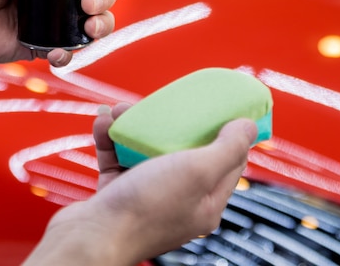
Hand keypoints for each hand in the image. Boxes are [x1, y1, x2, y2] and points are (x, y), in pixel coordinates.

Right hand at [26, 110, 256, 264]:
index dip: (227, 131)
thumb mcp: (197, 171)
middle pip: (184, 151)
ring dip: (133, 126)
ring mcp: (146, 197)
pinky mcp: (117, 193)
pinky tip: (104, 121)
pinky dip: (110, 138)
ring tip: (122, 109)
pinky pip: (116, 157)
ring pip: (146, 151)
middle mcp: (178, 201)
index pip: (227, 162)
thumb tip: (249, 127)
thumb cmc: (146, 208)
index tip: (222, 106)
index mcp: (205, 202)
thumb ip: (227, 148)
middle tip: (166, 102)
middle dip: (172, 122)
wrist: (90, 237)